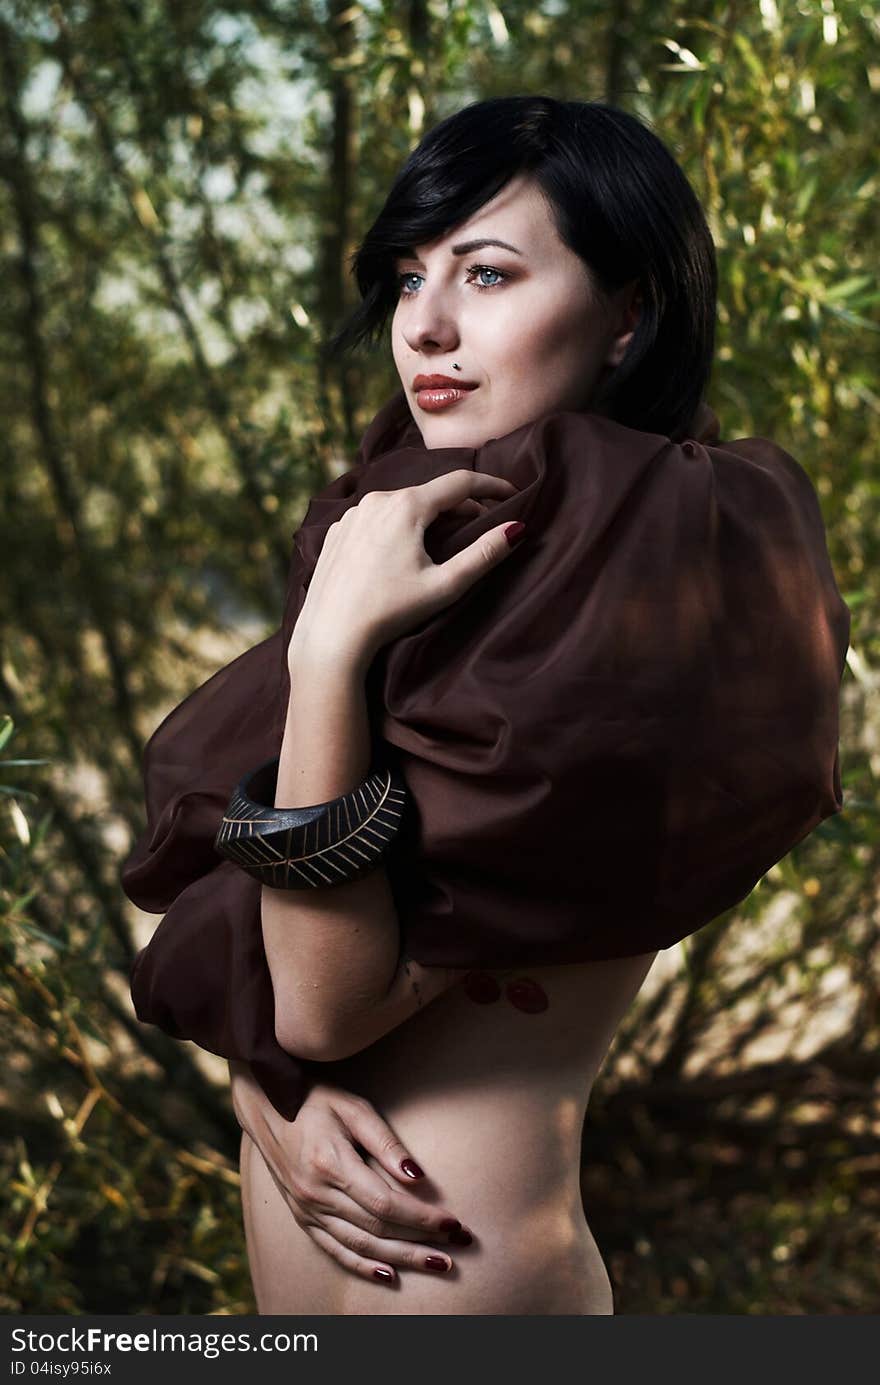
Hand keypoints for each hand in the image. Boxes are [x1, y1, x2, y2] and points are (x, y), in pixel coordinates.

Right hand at [229, 1064, 473, 1286]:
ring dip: (402, 1260)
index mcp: (332, 1164)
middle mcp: (317, 1194)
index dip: (421, 1218)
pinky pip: (334, 1250)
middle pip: (378, 1230)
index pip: (386, 1204)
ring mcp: (307, 1210)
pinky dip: (362, 1266)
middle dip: (421, 1241)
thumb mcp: (353, 1108)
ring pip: (361, 1246)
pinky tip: (389, 1276)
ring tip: (437, 1265)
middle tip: (458, 1247)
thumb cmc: (315, 1098)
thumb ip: (386, 1143)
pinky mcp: (302, 1217)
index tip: (452, 1223)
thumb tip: (418, 1177)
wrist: (264, 1104)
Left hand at [290, 469, 521, 667]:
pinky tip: (403, 551)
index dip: (491, 486)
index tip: (512, 493)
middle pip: (431, 493)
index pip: (460, 483)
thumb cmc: (390, 611)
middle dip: (461, 506)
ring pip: (402, 504)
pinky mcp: (337, 532)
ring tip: (445, 540)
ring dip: (428, 516)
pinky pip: (376, 518)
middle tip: (483, 526)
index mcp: (406, 505)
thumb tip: (517, 528)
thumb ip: (484, 554)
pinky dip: (398, 526)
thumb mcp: (445, 585)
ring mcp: (352, 514)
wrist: (331, 635)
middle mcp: (377, 500)